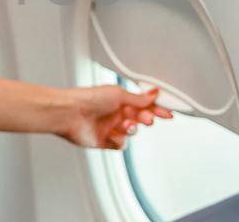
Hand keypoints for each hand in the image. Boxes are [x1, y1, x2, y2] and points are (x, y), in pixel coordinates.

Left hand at [54, 85, 172, 149]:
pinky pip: (120, 144)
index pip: (144, 104)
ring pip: (132, 133)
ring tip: (126, 126)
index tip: (168, 113)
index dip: (157, 109)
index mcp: (120, 99)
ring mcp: (110, 127)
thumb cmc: (89, 99)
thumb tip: (154, 94)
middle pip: (140, 119)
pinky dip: (119, 140)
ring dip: (132, 130)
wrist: (70, 114)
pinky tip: (112, 135)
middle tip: (148, 119)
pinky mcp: (104, 141)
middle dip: (146, 119)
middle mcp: (116, 113)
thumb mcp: (119, 94)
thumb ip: (139, 98)